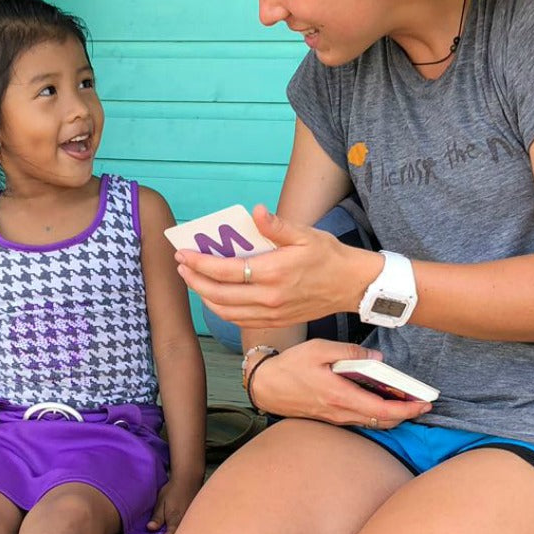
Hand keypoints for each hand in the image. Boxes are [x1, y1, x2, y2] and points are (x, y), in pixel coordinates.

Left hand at [147, 475, 203, 533]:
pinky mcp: (198, 515)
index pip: (171, 530)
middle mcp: (185, 518)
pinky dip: (192, 530)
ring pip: (189, 529)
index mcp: (174, 516)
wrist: (189, 479)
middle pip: (182, 533)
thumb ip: (157, 516)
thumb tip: (150, 528)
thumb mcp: (161, 501)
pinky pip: (195, 525)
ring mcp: (193, 517)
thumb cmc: (173, 490)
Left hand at [174, 206, 381, 328]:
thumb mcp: (306, 234)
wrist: (352, 286)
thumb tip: (256, 211)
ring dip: (204, 297)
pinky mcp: (275, 321)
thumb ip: (277, 226)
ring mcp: (272, 313)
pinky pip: (240, 320)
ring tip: (193, 280)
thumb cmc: (329, 256)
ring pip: (226, 311)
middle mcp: (270, 297)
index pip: (226, 270)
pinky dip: (221, 310)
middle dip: (194, 280)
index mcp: (275, 272)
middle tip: (181, 265)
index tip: (183, 254)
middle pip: (219, 294)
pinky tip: (214, 297)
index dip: (200, 263)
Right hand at [247, 340, 433, 425]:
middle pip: (382, 422)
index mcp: (340, 396)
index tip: (424, 405)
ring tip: (406, 401)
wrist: (265, 386)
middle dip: (405, 414)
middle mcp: (340, 412)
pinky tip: (381, 400)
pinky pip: (360, 420)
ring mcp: (335, 418)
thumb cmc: (289, 367)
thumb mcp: (319, 350)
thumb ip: (349, 352)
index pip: (382, 411)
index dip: (407, 410)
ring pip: (372, 423)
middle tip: (422, 403)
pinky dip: (376, 413)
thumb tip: (375, 358)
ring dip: (392, 415)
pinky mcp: (331, 417)